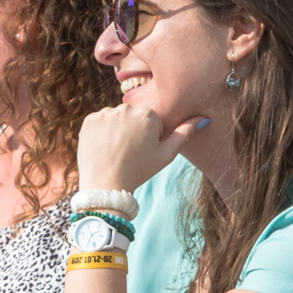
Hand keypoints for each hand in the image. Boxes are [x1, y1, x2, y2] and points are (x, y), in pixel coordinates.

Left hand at [76, 104, 205, 192]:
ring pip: (116, 119)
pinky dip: (101, 133)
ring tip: (116, 151)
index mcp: (148, 114)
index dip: (150, 138)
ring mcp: (105, 113)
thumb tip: (203, 118)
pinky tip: (104, 148)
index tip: (144, 152)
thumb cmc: (140, 171)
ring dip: (117, 131)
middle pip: (133, 118)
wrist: (106, 185)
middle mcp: (126, 108)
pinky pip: (99, 122)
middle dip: (133, 131)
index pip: (152, 121)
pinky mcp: (89, 120)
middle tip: (130, 153)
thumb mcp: (166, 155)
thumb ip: (184, 134)